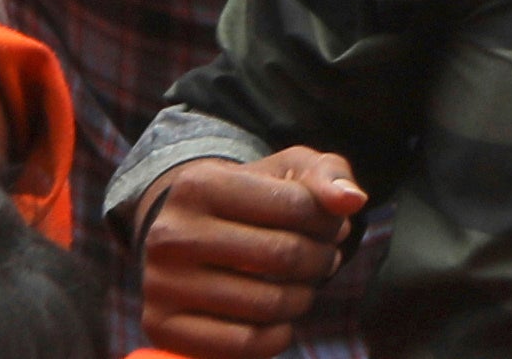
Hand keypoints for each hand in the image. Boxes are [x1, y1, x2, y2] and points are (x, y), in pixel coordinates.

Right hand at [139, 145, 366, 358]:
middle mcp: (169, 234)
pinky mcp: (160, 328)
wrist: (190, 236)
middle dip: (321, 260)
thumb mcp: (290, 170)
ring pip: (268, 303)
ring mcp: (160, 284)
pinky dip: (278, 336)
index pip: (297, 206)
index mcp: (199, 184)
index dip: (330, 222)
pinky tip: (280, 320)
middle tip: (325, 259)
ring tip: (303, 286)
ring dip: (304, 298)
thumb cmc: (254, 198)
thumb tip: (351, 201)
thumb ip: (328, 175)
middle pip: (284, 255)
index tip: (331, 227)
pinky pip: (243, 345)